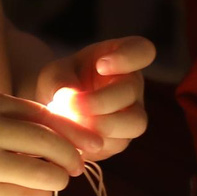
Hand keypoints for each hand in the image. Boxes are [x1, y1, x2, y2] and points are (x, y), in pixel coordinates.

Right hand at [0, 90, 81, 195]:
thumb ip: (18, 116)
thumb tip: (69, 133)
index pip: (46, 115)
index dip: (74, 131)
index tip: (92, 143)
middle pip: (49, 143)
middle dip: (71, 157)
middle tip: (78, 166)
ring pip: (42, 174)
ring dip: (57, 180)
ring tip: (57, 180)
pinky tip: (38, 194)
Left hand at [32, 37, 154, 162]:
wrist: (58, 110)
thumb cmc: (61, 82)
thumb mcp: (54, 74)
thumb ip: (59, 82)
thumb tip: (67, 99)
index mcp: (122, 58)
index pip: (142, 50)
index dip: (127, 57)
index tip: (100, 65)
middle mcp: (133, 87)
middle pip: (132, 92)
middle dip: (99, 101)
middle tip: (69, 105)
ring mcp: (132, 116)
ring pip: (133, 124)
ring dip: (98, 125)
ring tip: (69, 122)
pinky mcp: (121, 140)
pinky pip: (115, 144)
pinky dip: (90, 142)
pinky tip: (69, 136)